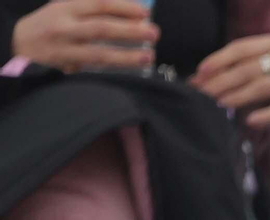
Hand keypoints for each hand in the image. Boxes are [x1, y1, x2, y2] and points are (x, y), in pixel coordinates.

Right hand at [11, 0, 158, 72]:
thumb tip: (132, 13)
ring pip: (99, 53)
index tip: (145, 13)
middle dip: (130, 31)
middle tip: (154, 32)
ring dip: (127, 55)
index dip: (124, 8)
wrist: (19, 42)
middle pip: (102, 28)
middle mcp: (64, 26)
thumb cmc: (52, 23)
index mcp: (66, 6)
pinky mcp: (65, 65)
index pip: (99, 4)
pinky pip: (93, 67)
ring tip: (149, 56)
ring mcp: (64, 47)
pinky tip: (132, 66)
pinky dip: (114, 66)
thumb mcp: (67, 8)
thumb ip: (93, 9)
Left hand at [191, 33, 269, 128]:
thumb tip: (196, 80)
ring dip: (240, 95)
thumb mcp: (260, 67)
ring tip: (221, 104)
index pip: (241, 48)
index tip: (201, 73)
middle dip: (224, 81)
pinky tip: (251, 120)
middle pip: (249, 69)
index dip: (219, 60)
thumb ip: (232, 71)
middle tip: (205, 94)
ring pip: (264, 87)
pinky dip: (266, 115)